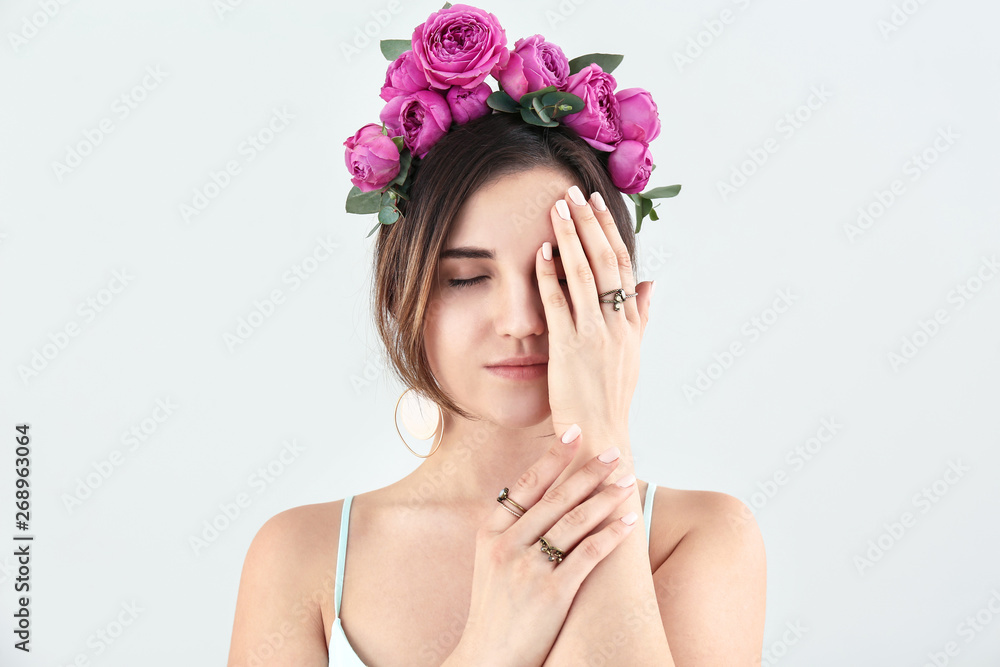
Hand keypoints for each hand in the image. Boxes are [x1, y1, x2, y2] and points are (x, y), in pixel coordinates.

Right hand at [456, 427, 638, 666]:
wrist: (487, 659)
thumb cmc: (494, 611)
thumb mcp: (490, 564)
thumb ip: (510, 531)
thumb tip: (540, 497)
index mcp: (490, 534)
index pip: (525, 484)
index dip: (552, 456)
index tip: (575, 433)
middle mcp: (507, 546)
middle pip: (555, 497)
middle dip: (588, 470)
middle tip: (613, 452)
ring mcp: (528, 569)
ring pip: (574, 520)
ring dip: (605, 497)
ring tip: (626, 480)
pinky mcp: (552, 593)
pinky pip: (588, 554)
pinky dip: (611, 533)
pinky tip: (628, 520)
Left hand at [534, 184, 652, 441]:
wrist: (601, 436)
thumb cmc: (612, 398)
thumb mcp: (633, 355)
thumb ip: (642, 317)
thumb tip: (654, 285)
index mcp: (631, 323)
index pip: (623, 265)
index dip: (609, 231)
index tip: (596, 203)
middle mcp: (616, 324)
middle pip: (606, 262)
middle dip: (588, 224)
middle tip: (573, 193)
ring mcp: (593, 335)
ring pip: (584, 275)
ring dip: (569, 238)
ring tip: (556, 209)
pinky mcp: (568, 348)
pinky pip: (558, 304)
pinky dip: (550, 276)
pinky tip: (540, 253)